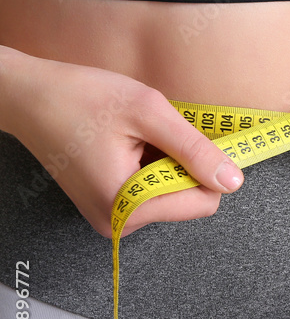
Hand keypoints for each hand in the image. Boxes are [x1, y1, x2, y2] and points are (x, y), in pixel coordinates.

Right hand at [6, 53, 243, 237]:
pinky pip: (152, 189)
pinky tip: (129, 143)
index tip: (192, 136)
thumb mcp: (149, 113)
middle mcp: (119, 222)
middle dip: (183, 163)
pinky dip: (152, 164)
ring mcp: (112, 216)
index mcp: (127, 207)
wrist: (27, 96)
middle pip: (188, 199)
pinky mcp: (109, 205)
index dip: (207, 167)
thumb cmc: (80, 97)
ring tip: (136, 136)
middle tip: (154, 132)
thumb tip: (233, 181)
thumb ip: (195, 150)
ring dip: (168, 161)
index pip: (203, 202)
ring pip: (172, 193)